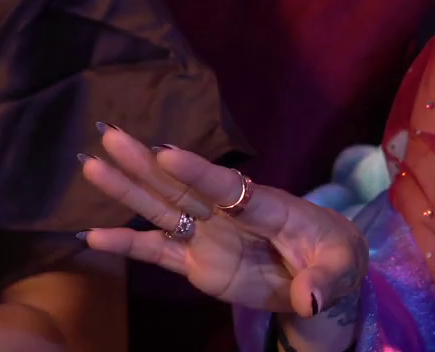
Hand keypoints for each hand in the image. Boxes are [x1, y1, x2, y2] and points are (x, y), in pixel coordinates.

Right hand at [78, 126, 366, 324]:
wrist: (322, 274)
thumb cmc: (334, 257)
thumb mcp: (343, 267)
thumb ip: (324, 281)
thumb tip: (308, 298)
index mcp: (266, 205)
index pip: (228, 187)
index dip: (197, 170)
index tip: (165, 152)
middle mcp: (228, 213)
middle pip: (181, 186)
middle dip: (145, 163)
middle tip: (110, 135)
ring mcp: (208, 236)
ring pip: (161, 209)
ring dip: (127, 190)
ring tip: (92, 166)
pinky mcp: (195, 263)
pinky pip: (156, 252)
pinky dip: (126, 246)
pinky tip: (93, 237)